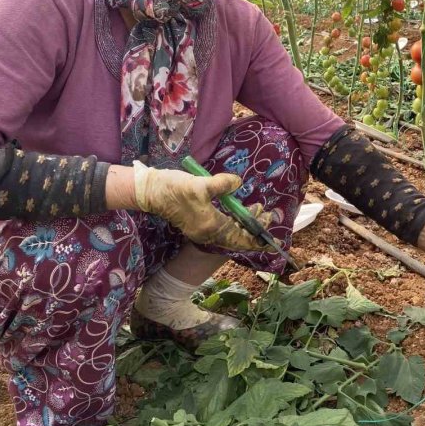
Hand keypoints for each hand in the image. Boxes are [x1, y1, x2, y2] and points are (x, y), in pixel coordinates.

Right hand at [132, 161, 272, 250]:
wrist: (151, 192)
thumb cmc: (174, 188)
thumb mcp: (201, 184)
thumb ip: (223, 184)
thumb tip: (238, 183)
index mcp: (211, 226)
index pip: (241, 239)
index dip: (258, 240)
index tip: (273, 242)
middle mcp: (208, 233)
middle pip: (238, 236)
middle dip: (255, 227)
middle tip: (268, 213)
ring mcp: (202, 229)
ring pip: (231, 231)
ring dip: (245, 222)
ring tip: (257, 208)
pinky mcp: (198, 223)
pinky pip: (223, 226)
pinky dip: (234, 219)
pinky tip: (239, 208)